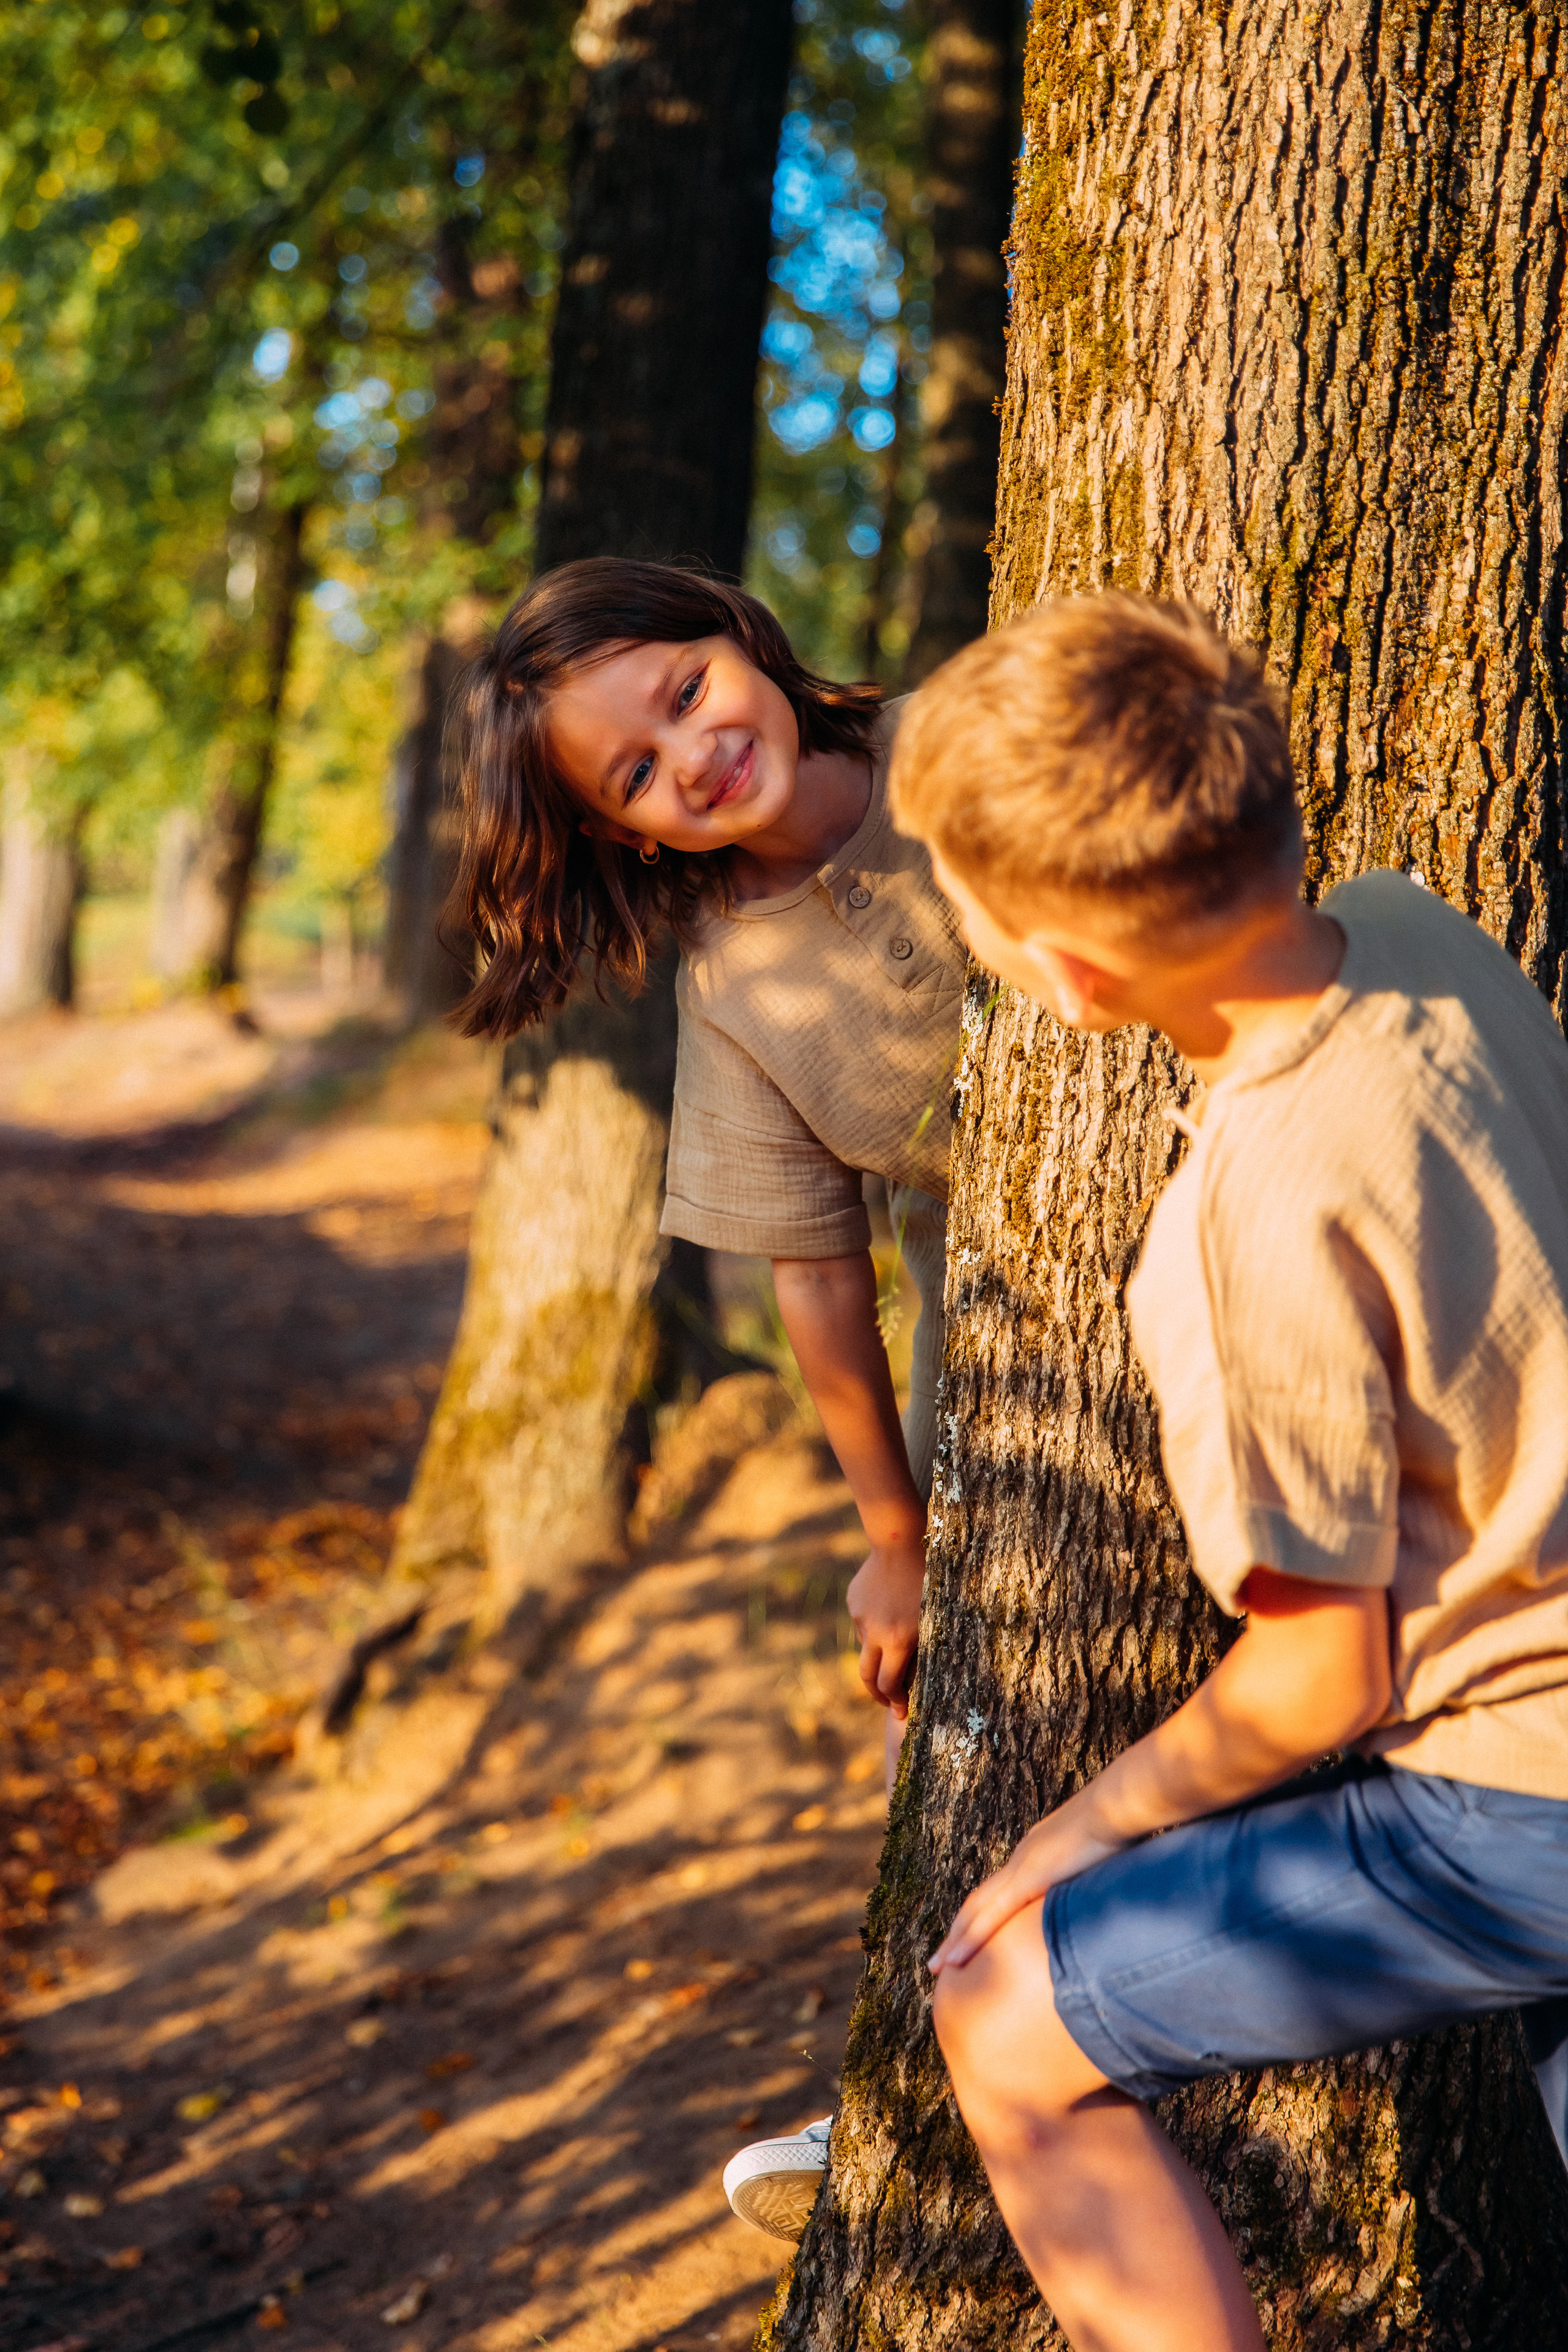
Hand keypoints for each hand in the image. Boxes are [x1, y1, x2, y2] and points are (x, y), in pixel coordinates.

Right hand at [846, 1533, 925, 1717]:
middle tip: (888, 1701)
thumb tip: (915, 1680)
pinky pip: (864, 1621)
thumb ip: (922, 1649)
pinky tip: (892, 1605)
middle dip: (877, 1693)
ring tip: (902, 1630)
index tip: (901, 1710)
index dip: (895, 1701)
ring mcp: (861, 1616)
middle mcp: (875, 1631)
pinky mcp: (854, 1602)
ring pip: (867, 1645)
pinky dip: (876, 1624)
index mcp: (898, 1639)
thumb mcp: (935, 1618)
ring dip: (881, 1650)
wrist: (901, 1540)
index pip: (888, 1684)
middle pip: (866, 1676)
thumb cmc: (930, 1579)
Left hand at [928, 1797, 1127, 1974]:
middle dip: (960, 1931)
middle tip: (940, 1960)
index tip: (972, 1936)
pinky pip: (991, 1915)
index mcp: (1038, 1852)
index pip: (1002, 1890)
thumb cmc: (1124, 1828)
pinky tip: (953, 1961)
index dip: (984, 1915)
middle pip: (980, 1901)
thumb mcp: (1107, 1858)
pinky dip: (970, 1939)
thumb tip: (1111, 1895)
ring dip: (955, 1940)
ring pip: (976, 1911)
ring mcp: (1022, 1867)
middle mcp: (1022, 1858)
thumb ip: (1098, 1877)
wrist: (1120, 1805)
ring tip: (935, 1966)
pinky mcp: (1028, 1878)